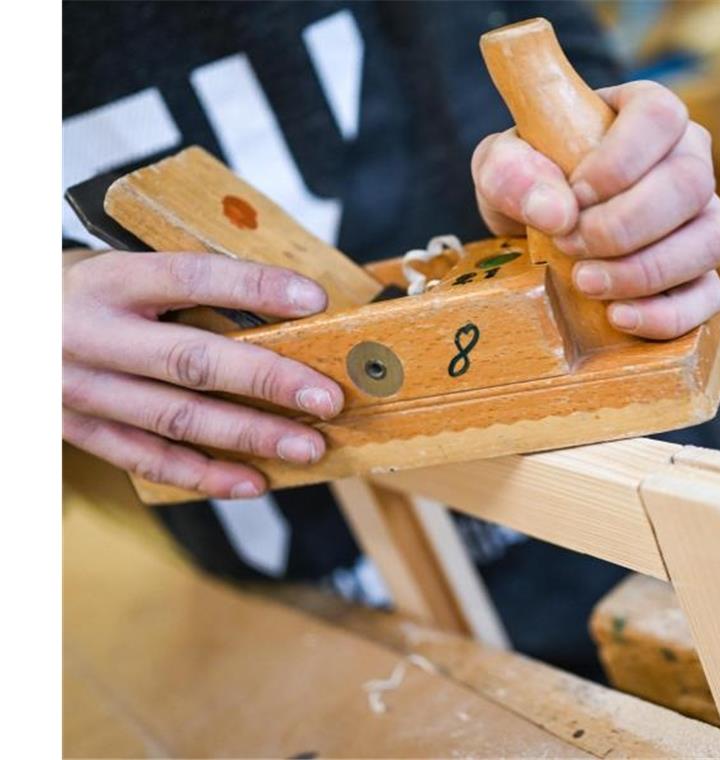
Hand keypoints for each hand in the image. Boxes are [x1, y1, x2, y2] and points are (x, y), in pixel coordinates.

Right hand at [63, 251, 344, 498]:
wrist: (0, 324)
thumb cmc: (78, 292)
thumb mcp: (117, 266)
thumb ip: (185, 287)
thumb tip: (286, 306)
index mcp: (107, 280)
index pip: (191, 278)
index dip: (255, 287)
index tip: (315, 299)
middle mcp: (90, 335)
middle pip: (191, 361)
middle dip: (268, 382)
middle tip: (328, 399)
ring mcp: (79, 389)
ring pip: (176, 419)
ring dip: (249, 437)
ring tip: (308, 447)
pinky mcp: (76, 430)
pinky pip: (147, 459)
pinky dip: (204, 474)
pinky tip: (253, 480)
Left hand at [472, 80, 719, 339]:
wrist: (534, 239)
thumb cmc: (529, 185)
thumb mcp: (500, 166)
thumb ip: (510, 172)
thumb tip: (556, 213)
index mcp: (646, 114)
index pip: (661, 116)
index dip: (620, 159)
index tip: (575, 194)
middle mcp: (689, 161)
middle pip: (692, 182)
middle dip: (625, 224)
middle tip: (570, 245)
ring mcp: (704, 220)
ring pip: (715, 239)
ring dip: (647, 270)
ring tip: (586, 283)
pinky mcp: (702, 276)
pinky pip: (711, 296)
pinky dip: (668, 314)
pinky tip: (619, 317)